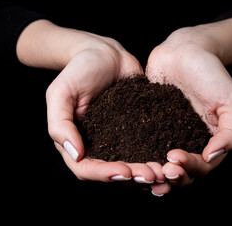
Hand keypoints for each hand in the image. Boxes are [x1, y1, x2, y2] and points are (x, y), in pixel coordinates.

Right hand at [45, 29, 166, 182]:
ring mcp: (117, 140)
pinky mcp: (136, 131)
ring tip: (164, 171)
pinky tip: (171, 158)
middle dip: (132, 177)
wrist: (104, 54)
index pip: (86, 169)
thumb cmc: (78, 70)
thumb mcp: (60, 93)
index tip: (125, 172)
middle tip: (153, 175)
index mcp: (75, 142)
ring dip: (147, 172)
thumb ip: (60, 124)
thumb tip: (76, 154)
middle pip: (112, 173)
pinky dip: (157, 157)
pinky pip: (146, 148)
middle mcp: (96, 146)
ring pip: (132, 165)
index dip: (105, 175)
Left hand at [146, 26, 231, 194]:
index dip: (190, 167)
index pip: (202, 166)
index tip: (175, 156)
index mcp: (209, 142)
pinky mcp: (149, 125)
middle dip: (172, 174)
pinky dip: (138, 155)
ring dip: (155, 172)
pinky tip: (128, 159)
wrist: (185, 50)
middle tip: (161, 170)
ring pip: (161, 163)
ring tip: (145, 172)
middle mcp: (187, 142)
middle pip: (181, 171)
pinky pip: (143, 144)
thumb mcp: (231, 102)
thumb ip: (231, 132)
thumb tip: (213, 157)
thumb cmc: (212, 73)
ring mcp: (167, 135)